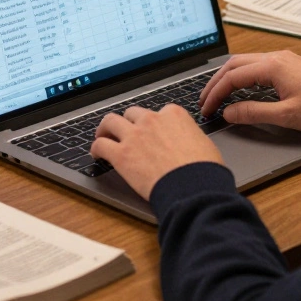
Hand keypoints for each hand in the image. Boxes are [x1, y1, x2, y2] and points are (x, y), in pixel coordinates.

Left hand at [91, 104, 224, 200]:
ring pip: (111, 121)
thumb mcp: (204, 144)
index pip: (159, 112)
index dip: (154, 123)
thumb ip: (190, 138)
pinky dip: (96, 148)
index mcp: (174, 115)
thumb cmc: (204, 171)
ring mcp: (134, 136)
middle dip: (129, 122)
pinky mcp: (121, 154)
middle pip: (132, 113)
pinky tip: (96, 154)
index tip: (151, 131)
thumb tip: (189, 144)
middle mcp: (152, 120)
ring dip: (106, 128)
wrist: (193, 187)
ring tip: (103, 136)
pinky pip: (101, 145)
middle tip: (125, 131)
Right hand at [199, 50, 300, 132]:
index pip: (232, 77)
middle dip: (215, 82)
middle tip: (204, 101)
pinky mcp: (290, 65)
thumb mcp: (286, 116)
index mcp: (272, 66)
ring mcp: (283, 59)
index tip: (206, 109)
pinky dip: (242, 76)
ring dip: (228, 78)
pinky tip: (240, 89)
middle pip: (234, 65)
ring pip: (245, 63)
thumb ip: (253, 113)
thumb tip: (229, 112)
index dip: (215, 94)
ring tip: (217, 94)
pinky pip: (257, 65)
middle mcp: (276, 57)